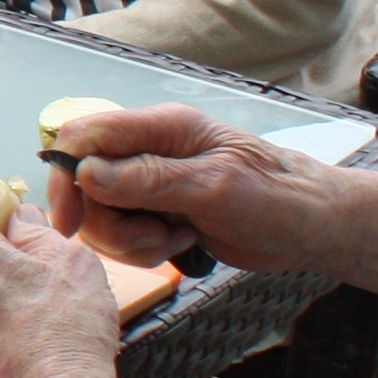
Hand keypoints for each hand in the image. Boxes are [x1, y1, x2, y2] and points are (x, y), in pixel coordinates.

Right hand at [46, 103, 341, 277]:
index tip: (72, 222)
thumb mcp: (214, 187)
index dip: (66, 177)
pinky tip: (182, 246)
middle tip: (152, 238)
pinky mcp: (157, 213)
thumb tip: (87, 174)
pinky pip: (123, 236)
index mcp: (160, 127)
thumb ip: (149, 179)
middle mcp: (148, 150)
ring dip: (129, 241)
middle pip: (85, 185)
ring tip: (174, 241)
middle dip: (109, 223)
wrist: (311, 226)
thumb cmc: (277, 197)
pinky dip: (144, 251)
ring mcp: (151, 184)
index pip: (84, 136)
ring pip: (101, 215)